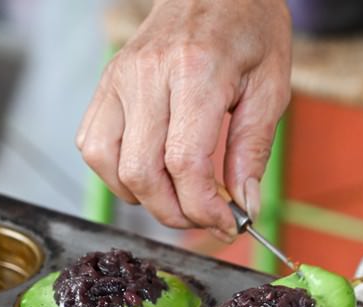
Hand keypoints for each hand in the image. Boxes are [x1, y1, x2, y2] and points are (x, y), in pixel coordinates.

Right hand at [77, 0, 291, 241]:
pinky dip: (116, 172)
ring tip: (176, 196)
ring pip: (108, 163)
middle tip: (205, 218)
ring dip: (141, 197)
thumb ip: (253, 150)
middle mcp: (148, 74)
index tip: (228, 223)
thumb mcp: (271, 87)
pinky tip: (150, 171)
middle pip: (142, 173)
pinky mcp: (105, 83)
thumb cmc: (248, 28)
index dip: (204, 208)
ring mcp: (119, 77)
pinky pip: (92, 143)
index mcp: (195, 72)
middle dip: (175, 212)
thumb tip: (245, 206)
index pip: (185, 163)